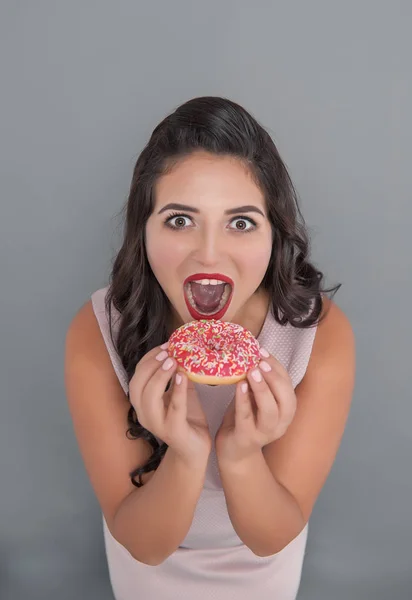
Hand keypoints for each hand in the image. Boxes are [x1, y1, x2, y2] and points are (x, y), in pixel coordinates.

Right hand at [129, 343, 211, 465]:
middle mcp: (144, 414)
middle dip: (151, 365)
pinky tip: (183, 377)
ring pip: (149, 398)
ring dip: (160, 376)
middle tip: (168, 352)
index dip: (148, 358)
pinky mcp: (174, 431)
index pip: (137, 376)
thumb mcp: (179, 391)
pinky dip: (177, 391)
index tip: (165, 345)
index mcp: (142, 402)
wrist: (195, 448)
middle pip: (137, 385)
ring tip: (173, 361)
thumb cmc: (186, 417)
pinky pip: (174, 408)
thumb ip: (176, 374)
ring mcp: (157, 424)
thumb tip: (182, 349)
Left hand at [215, 348, 296, 462]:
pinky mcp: (247, 438)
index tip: (263, 351)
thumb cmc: (246, 419)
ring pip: (271, 412)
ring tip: (252, 372)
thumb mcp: (255, 398)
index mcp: (285, 412)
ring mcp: (265, 434)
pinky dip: (244, 400)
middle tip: (260, 362)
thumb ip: (259, 382)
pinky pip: (247, 418)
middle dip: (275, 378)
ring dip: (263, 389)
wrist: (234, 452)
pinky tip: (239, 385)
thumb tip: (252, 353)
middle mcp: (280, 424)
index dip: (278, 368)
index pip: (288, 387)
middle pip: (287, 400)